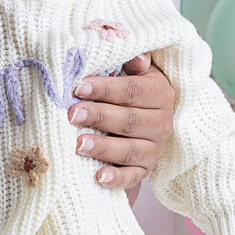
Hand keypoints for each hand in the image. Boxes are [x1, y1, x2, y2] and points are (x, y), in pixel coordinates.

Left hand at [67, 53, 173, 197]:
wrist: (142, 126)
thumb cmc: (129, 93)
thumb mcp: (135, 72)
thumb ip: (133, 62)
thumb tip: (136, 56)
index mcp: (160, 94)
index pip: (133, 91)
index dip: (106, 89)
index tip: (78, 87)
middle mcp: (162, 123)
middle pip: (130, 120)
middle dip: (99, 116)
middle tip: (72, 114)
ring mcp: (155, 149)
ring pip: (130, 150)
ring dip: (103, 147)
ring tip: (78, 145)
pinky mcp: (145, 171)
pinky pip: (132, 177)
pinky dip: (116, 179)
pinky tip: (98, 177)